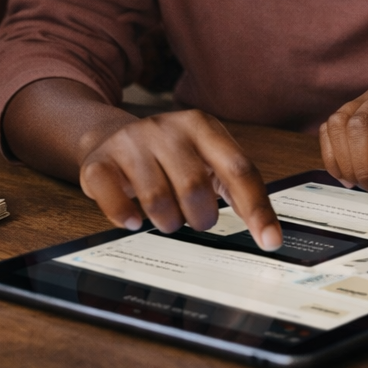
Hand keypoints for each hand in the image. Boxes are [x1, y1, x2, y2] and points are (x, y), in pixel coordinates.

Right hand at [77, 109, 282, 250]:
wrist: (110, 136)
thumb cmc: (169, 157)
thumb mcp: (205, 159)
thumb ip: (236, 188)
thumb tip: (268, 234)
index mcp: (202, 126)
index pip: (238, 168)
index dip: (256, 208)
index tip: (269, 241)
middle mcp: (167, 128)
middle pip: (195, 187)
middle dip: (200, 217)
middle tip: (196, 219)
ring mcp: (130, 143)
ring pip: (157, 198)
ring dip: (167, 222)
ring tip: (168, 219)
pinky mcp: (98, 162)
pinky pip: (113, 198)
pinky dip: (125, 217)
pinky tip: (133, 220)